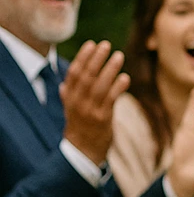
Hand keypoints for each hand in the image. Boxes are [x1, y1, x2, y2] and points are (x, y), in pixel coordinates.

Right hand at [58, 40, 129, 164]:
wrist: (82, 151)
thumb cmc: (79, 128)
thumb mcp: (70, 111)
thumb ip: (68, 96)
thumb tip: (64, 84)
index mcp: (69, 97)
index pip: (74, 73)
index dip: (83, 57)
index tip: (91, 44)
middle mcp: (78, 102)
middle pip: (86, 76)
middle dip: (96, 58)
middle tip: (106, 45)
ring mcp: (90, 110)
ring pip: (99, 85)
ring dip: (110, 69)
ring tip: (119, 56)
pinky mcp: (103, 118)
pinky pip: (111, 100)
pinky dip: (118, 87)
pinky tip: (125, 77)